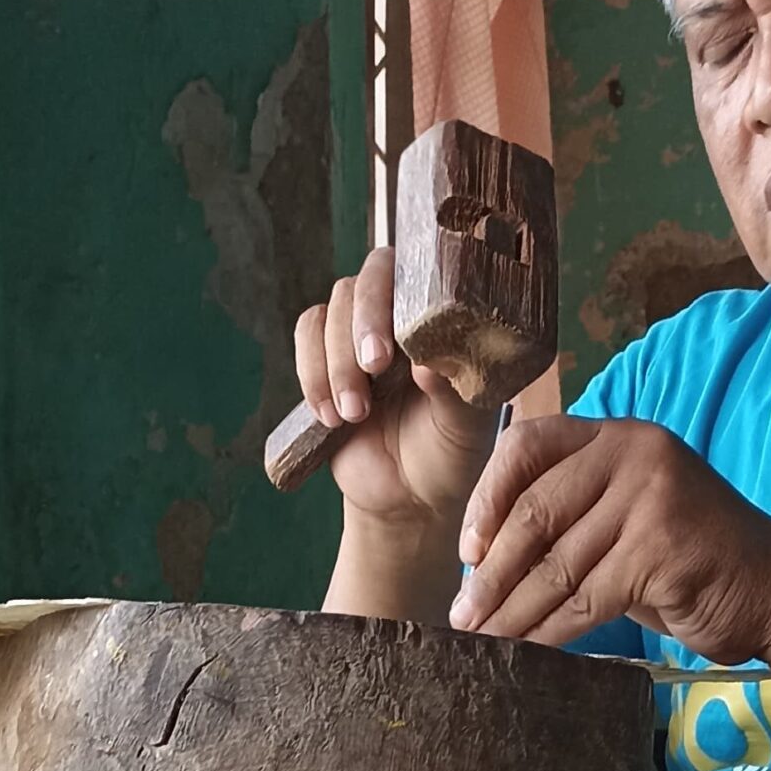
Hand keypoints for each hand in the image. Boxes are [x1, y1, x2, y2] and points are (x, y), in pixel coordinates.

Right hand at [292, 246, 498, 527]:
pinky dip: (311, 374)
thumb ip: (453, 393)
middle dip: (360, 326)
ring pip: (328, 313)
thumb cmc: (449, 455)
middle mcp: (399, 317)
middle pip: (363, 283)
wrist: (408, 498)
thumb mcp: (464, 429)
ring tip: (354, 415)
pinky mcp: (325, 358)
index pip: (415, 272)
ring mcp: (358, 335)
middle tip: (372, 370)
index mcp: (441, 321)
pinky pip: (305, 339)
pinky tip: (329, 416)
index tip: (395, 345)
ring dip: (334, 363)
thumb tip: (427, 362)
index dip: (397, 295)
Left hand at [448, 416, 770, 657]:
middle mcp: (634, 453)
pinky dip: (551, 631)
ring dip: (513, 610)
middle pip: (534, 510)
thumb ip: (568, 518)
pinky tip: (530, 651)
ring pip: (557, 563)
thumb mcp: (626, 518)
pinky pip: (586, 599)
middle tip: (463, 617)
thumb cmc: (690, 560)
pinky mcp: (663, 549)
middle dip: (491, 573)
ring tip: (485, 641)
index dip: (487, 497)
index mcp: (617, 435)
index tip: (467, 552)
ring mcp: (652, 498)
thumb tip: (480, 563)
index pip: (528, 445)